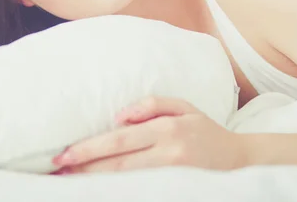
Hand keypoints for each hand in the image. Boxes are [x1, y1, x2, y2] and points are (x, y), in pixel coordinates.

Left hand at [52, 96, 248, 173]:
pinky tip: (100, 189)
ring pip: (125, 182)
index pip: (118, 141)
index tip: (64, 155)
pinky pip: (140, 190)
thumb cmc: (205, 130)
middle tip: (58, 171)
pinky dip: (117, 190)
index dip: (88, 149)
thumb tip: (119, 117)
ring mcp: (172, 175)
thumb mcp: (184, 106)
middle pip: (117, 165)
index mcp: (167, 129)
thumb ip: (152, 105)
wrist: (239, 159)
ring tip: (70, 182)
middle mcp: (168, 153)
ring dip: (95, 182)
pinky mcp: (176, 189)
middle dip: (84, 169)